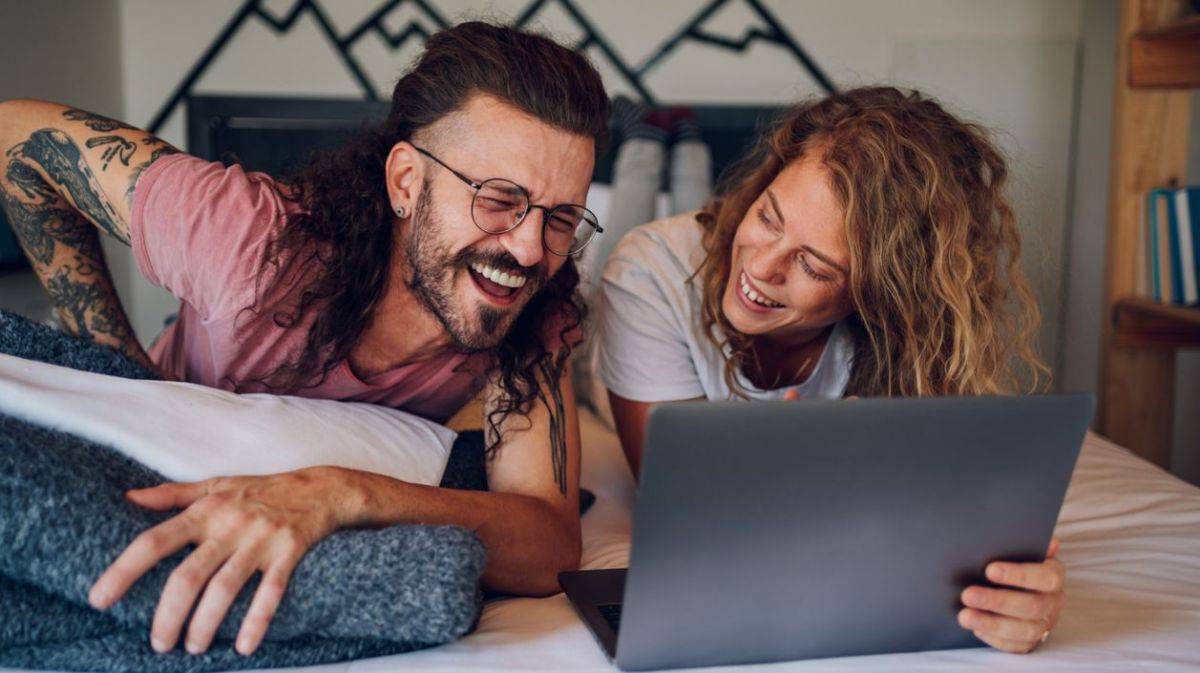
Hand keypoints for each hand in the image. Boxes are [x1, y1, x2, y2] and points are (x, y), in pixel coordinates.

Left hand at [88, 468, 349, 654]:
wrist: (322, 489)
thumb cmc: (263, 490)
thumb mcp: (218, 485)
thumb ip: (173, 494)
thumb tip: (128, 497)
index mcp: (207, 510)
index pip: (155, 541)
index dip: (125, 570)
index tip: (100, 598)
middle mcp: (231, 525)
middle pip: (189, 575)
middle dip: (169, 614)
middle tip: (159, 643)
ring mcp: (261, 540)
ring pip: (225, 588)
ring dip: (206, 623)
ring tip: (194, 647)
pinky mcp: (289, 552)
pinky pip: (271, 590)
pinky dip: (258, 620)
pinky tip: (244, 646)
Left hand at [958, 537, 1065, 652]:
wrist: (1014, 585)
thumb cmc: (1013, 562)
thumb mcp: (1019, 549)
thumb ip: (1025, 544)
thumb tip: (1049, 540)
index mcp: (1054, 575)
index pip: (1045, 576)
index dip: (1019, 574)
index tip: (989, 570)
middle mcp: (1053, 601)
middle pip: (1031, 606)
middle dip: (997, 601)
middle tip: (967, 594)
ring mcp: (1044, 624)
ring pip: (1024, 630)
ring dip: (992, 623)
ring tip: (964, 616)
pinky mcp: (1030, 642)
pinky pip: (1016, 646)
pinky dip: (995, 638)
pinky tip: (976, 628)